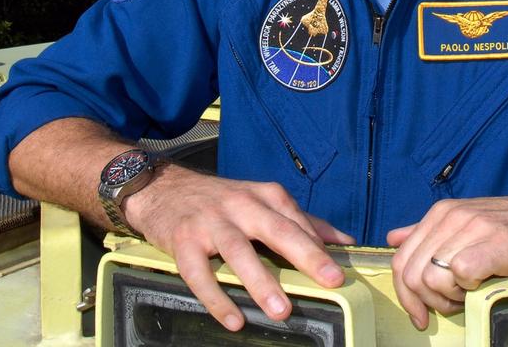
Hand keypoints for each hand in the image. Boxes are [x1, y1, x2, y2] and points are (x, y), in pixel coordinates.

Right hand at [126, 164, 354, 330]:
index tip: (339, 272)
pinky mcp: (183, 241)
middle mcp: (240, 204)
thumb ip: (302, 221)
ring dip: (260, 281)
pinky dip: (216, 298)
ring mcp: (210, 222)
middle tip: (330, 280)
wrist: (163, 188)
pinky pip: (199, 273)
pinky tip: (233, 320)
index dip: (320, 246)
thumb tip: (344, 241)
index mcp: (264, 196)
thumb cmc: (220, 200)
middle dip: (306, 255)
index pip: (297, 221)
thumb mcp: (261, 201)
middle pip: (277, 229)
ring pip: (238, 251)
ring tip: (280, 310)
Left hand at [386, 188, 507, 329]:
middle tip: (452, 307)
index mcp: (442, 213)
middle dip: (425, 302)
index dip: (406, 296)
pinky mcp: (499, 242)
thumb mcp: (472, 223)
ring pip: (430, 276)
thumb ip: (432, 233)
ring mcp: (475, 226)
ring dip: (448, 298)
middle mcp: (453, 215)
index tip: (420, 316)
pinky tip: (485, 287)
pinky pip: (459, 274)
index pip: (401, 260)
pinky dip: (468, 290)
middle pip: (409, 272)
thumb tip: (395, 239)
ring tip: (472, 295)